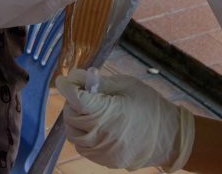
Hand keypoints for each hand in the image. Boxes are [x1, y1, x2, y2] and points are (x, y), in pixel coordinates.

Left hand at [56, 69, 194, 170]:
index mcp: (106, 112)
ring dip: (75, 120)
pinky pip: (83, 148)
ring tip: (89, 111)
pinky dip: (82, 136)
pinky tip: (93, 126)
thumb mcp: (126, 86)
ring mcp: (103, 151)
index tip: (64, 80)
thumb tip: (74, 76)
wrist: (173, 137)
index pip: (75, 98)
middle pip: (71, 115)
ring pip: (73, 134)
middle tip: (83, 95)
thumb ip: (98, 82)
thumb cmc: (150, 106)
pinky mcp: (106, 161)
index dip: (66, 86)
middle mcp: (101, 134)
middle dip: (73, 102)